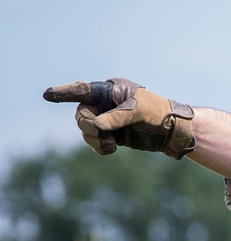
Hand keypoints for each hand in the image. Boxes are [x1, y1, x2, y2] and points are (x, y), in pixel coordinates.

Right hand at [43, 78, 195, 158]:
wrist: (173, 131)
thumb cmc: (159, 113)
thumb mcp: (138, 112)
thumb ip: (116, 117)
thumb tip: (95, 125)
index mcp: (111, 90)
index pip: (83, 90)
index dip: (64, 93)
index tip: (47, 95)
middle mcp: (106, 103)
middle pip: (81, 114)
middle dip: (87, 125)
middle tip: (100, 132)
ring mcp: (108, 119)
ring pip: (86, 130)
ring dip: (94, 139)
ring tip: (110, 144)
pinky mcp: (112, 134)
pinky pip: (95, 142)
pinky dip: (99, 147)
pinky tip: (110, 149)